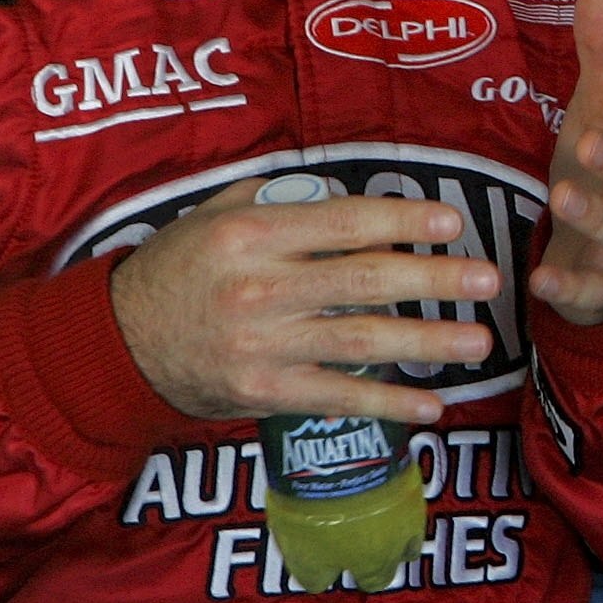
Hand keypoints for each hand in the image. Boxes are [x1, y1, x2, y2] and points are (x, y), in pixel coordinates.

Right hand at [109, 180, 501, 424]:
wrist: (116, 343)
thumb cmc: (176, 268)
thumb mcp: (215, 213)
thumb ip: (281, 199)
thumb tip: (348, 199)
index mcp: (253, 233)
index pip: (343, 222)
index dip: (402, 219)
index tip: (451, 220)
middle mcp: (261, 287)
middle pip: (364, 281)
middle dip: (434, 280)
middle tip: (486, 279)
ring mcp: (264, 344)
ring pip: (360, 341)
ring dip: (427, 342)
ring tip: (478, 341)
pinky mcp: (263, 392)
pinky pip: (337, 397)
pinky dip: (388, 403)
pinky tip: (432, 403)